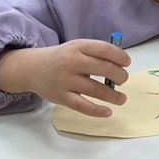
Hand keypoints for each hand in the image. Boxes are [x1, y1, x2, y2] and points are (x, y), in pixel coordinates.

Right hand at [0, 39, 129, 116]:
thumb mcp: (76, 47)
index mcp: (78, 46)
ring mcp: (66, 80)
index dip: (120, 56)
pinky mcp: (61, 97)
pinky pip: (82, 106)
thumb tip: (121, 65)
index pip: (105, 49)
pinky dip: (97, 110)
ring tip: (122, 98)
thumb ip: (96, 53)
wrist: (31, 68)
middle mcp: (72, 62)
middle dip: (120, 76)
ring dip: (114, 96)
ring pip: (96, 89)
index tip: (127, 63)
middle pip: (104, 68)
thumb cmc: (61, 58)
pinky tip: (108, 112)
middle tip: (123, 80)